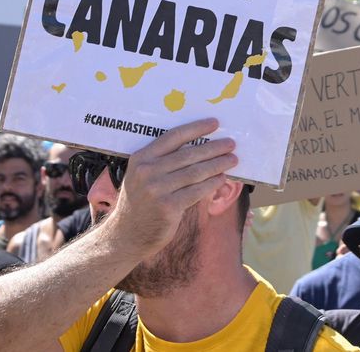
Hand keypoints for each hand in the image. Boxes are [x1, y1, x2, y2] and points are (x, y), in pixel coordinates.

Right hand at [106, 118, 236, 258]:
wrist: (127, 234)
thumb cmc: (140, 202)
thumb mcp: (142, 176)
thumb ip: (162, 162)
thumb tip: (201, 149)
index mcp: (141, 158)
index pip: (173, 137)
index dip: (196, 129)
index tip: (214, 124)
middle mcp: (147, 172)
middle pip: (188, 154)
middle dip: (213, 148)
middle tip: (230, 143)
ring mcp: (157, 190)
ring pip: (195, 173)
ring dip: (217, 164)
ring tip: (232, 159)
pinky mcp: (168, 207)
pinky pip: (196, 191)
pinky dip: (212, 183)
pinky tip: (222, 178)